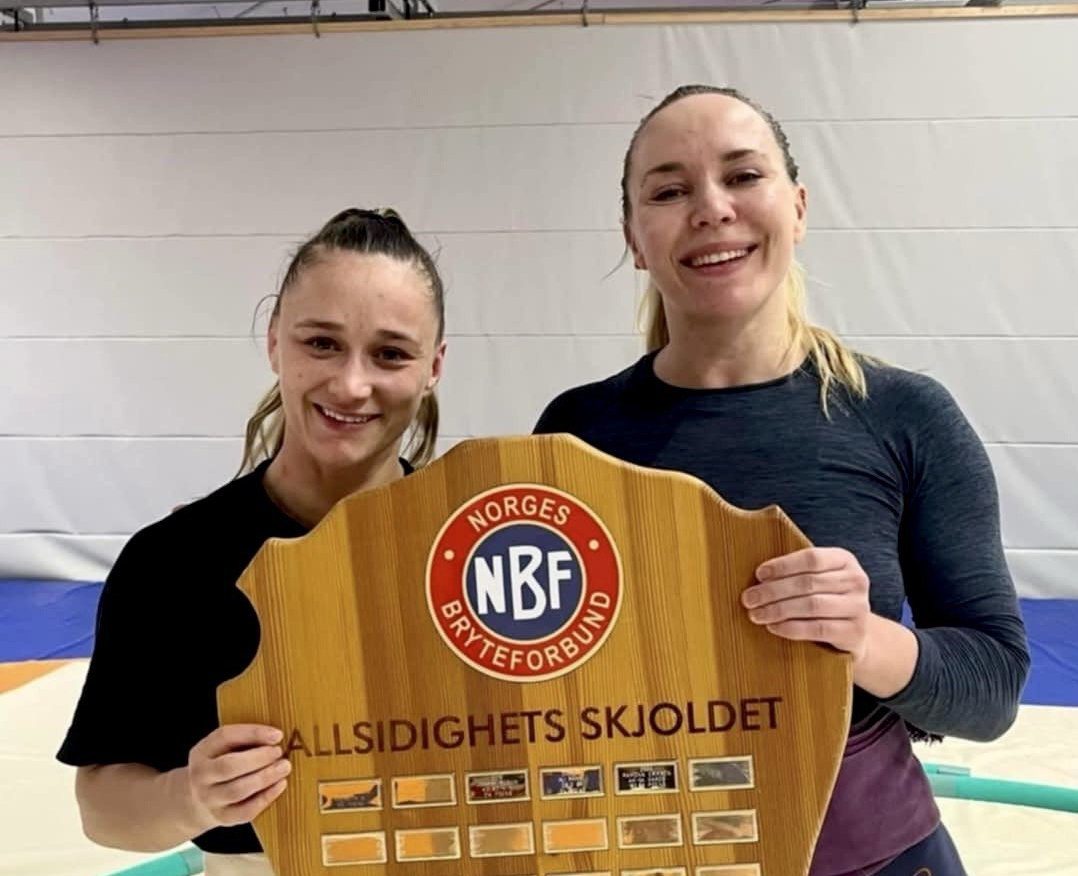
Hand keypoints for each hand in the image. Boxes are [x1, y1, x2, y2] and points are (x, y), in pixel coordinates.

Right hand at [185, 724, 290, 828]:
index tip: (278, 735)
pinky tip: (280, 784)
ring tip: (284, 766)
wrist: (198, 800)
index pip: (224, 737)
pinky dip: (266, 797)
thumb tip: (277, 737)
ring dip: (265, 777)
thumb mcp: (224, 748)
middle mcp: (201, 776)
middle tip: (279, 752)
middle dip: (258, 758)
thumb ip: (246, 740)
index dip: (253, 734)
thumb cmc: (222, 764)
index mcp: (202, 751)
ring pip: (237, 790)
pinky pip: (245, 810)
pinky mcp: (222, 817)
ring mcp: (209, 799)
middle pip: (228, 767)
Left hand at [741, 547, 870, 661]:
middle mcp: (856, 580)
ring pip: (811, 606)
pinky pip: (817, 629)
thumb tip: (758, 575)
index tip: (759, 574)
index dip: (782, 566)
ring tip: (756, 614)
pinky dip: (791, 628)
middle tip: (748, 599)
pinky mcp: (854, 632)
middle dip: (773, 591)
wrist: (853, 631)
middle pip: (808, 583)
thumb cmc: (825, 597)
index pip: (811, 558)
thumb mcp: (818, 577)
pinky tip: (773, 626)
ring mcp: (859, 607)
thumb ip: (795, 571)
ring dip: (778, 610)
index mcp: (844, 559)